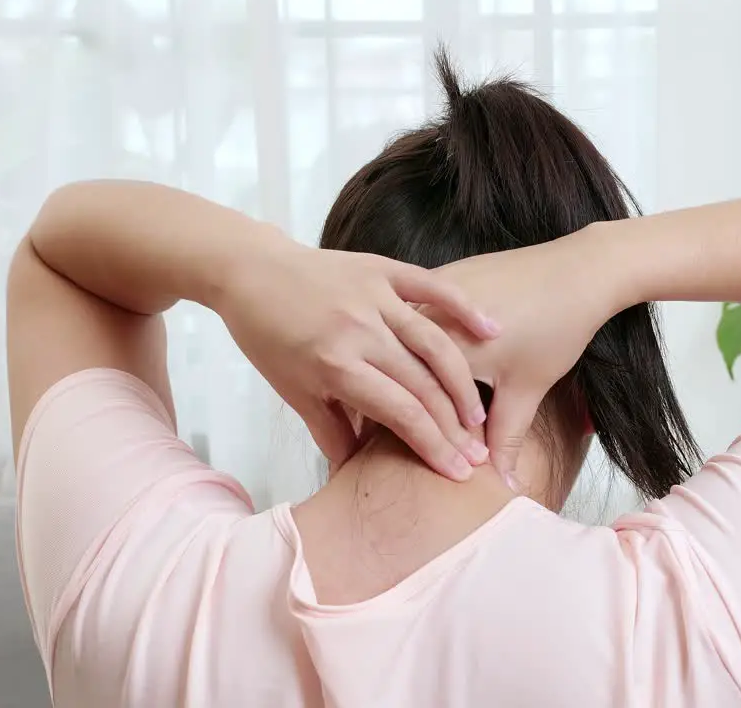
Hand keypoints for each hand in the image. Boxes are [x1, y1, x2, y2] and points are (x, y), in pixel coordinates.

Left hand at [215, 232, 499, 478]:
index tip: (457, 472)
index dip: (433, 445)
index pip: (400, 412)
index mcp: (335, 365)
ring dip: (463, 382)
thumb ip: (329, 429)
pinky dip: (462, 307)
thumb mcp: (292, 389)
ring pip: (434, 343)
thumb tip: (354, 470)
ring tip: (480, 416)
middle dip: (455, 426)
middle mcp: (359, 331)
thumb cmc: (267, 335)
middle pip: (423, 384)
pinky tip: (490, 329)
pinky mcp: (381, 268)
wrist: (250, 271)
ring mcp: (374, 296)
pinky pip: (430, 287)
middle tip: (479, 455)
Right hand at [422, 228, 616, 476]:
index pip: (421, 401)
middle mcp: (430, 315)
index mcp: (446, 347)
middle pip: (408, 371)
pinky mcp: (443, 277)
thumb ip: (505, 441)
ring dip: (411, 369)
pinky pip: (419, 314)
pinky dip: (418, 338)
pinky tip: (423, 356)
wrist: (578, 270)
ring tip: (417, 395)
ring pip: (408, 341)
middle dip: (413, 404)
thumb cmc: (555, 330)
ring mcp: (433, 291)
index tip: (425, 455)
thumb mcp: (527, 391)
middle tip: (417, 433)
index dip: (424, 434)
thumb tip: (503, 487)